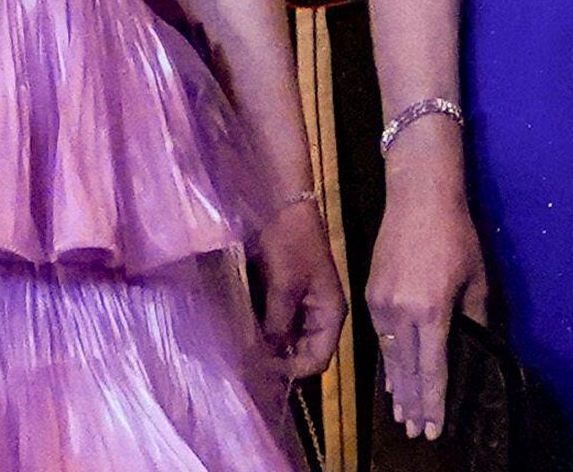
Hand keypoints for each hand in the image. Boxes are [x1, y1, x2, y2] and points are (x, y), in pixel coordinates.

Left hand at [252, 198, 346, 379]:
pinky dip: (262, 326)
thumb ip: (278, 323)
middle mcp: (318, 313)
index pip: (318, 359)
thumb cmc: (290, 242)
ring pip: (288, 337)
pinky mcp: (284, 291)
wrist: (282, 203)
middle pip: (303, 350)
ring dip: (268, 344)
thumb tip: (266, 356)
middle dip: (278, 359)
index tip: (262, 370)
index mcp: (330, 313)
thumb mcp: (284, 284)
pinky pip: (276, 319)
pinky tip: (243, 327)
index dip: (292, 369)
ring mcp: (302, 302)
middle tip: (247, 362)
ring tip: (242, 348)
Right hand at [367, 178, 488, 440]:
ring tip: (401, 411)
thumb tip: (474, 347)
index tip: (433, 430)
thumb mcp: (476, 280)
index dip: (433, 403)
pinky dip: (387, 358)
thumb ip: (474, 318)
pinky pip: (380, 335)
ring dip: (397, 385)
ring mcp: (380, 300)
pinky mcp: (370, 289)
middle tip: (414, 431)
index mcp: (429, 311)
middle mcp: (399, 312)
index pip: (432, 370)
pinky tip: (392, 372)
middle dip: (411, 403)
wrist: (417, 195)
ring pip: (389, 354)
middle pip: (406, 369)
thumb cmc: (455, 235)